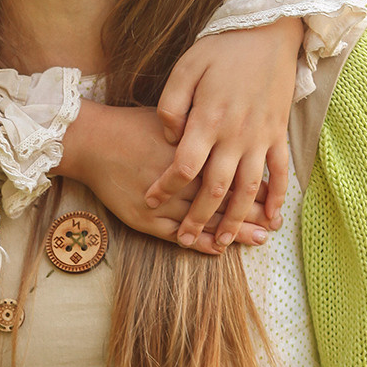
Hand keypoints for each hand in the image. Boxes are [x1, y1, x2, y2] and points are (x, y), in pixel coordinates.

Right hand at [60, 102, 268, 254]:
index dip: (253, 186)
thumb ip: (197, 127)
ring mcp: (160, 202)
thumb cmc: (131, 125)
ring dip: (232, 231)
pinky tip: (218, 249)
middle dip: (251, 214)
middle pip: (222, 200)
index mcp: (189, 152)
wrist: (91, 140)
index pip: (230, 173)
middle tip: (274, 227)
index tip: (275, 197)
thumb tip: (226, 135)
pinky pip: (175, 235)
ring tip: (258, 240)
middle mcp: (178, 179)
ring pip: (203, 220)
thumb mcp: (170, 117)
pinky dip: (199, 242)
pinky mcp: (143, 218)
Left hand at [148, 16, 303, 247]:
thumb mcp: (186, 67)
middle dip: (198, 218)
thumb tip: (169, 137)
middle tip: (185, 239)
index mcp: (209, 119)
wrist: (268, 31)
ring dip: (236, 219)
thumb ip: (172, 105)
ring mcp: (261, 137)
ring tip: (224, 243)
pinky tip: (270, 219)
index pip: (184, 166)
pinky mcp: (278, 133)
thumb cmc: (222, 48)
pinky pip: (280, 173)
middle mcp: (236, 134)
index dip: (165, 187)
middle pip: (215, 187)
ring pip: (248, 189)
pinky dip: (277, 198)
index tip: (150, 200)